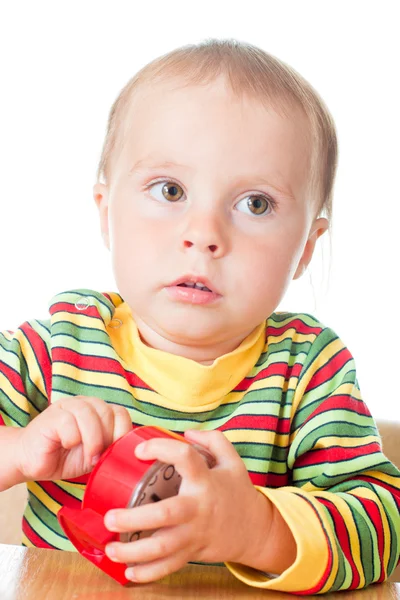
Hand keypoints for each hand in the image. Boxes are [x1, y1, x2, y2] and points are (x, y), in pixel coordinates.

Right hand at [17, 396, 131, 480]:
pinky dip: (72, 438)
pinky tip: (66, 445)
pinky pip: (69, 421)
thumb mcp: (94, 454)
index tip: (113, 452)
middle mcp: (85, 404)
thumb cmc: (64, 457)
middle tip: (97, 456)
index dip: (122, 433)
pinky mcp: (52, 414)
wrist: (31, 462)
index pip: (121, 413)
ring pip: (90, 414)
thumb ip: (110, 446)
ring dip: (92, 439)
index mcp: (98, 411)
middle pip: (107, 412)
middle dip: (106, 438)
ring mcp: (67, 406)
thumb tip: (129, 449)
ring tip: (88, 455)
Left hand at [103, 429, 272, 582]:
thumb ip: (212, 440)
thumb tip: (186, 433)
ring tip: (111, 547)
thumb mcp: (232, 460)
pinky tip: (128, 572)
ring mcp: (195, 533)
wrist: (256, 530)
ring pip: (162, 547)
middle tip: (110, 516)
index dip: (160, 449)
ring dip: (134, 551)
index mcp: (206, 480)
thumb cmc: (237, 491)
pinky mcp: (193, 552)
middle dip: (134, 518)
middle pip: (165, 514)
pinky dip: (148, 573)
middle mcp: (198, 507)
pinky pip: (169, 567)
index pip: (183, 458)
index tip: (139, 451)